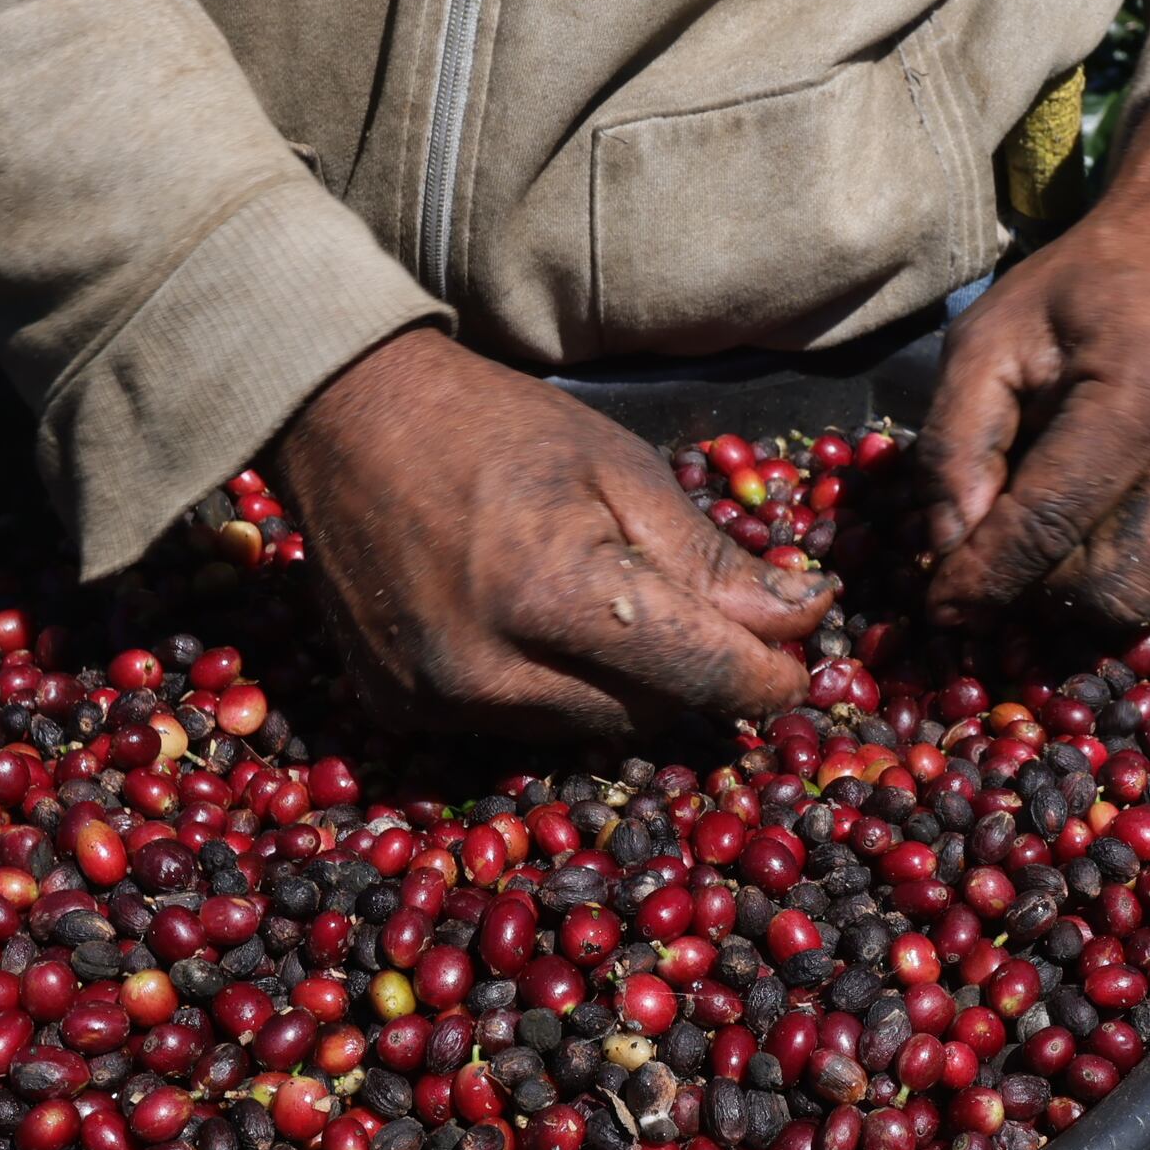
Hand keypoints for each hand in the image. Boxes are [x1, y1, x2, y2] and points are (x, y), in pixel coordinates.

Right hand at [273, 328, 832, 738]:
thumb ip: (712, 561)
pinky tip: (528, 624)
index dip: (764, 678)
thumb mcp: (622, 469)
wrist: (344, 419)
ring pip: (586, 731)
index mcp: (554, 593)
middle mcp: (490, 668)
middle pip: (648, 714)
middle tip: (694, 616)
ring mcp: (437, 698)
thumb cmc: (497, 428)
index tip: (795, 667)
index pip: (701, 676)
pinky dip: (545, 690)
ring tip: (596, 605)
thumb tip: (806, 619)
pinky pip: (515, 727)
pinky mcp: (400, 712)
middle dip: (687, 673)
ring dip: (618, 686)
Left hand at [919, 92, 1149, 625]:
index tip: (938, 607)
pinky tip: (1097, 524)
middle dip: (1036, 597)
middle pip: (1110, 590)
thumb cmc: (1088, 284)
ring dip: (1082, 594)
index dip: (982, 580)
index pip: (1049, 528)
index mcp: (1146, 399)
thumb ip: (955, 442)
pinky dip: (1129, 570)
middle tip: (990, 572)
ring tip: (1041, 547)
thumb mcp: (992, 335)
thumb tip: (946, 547)